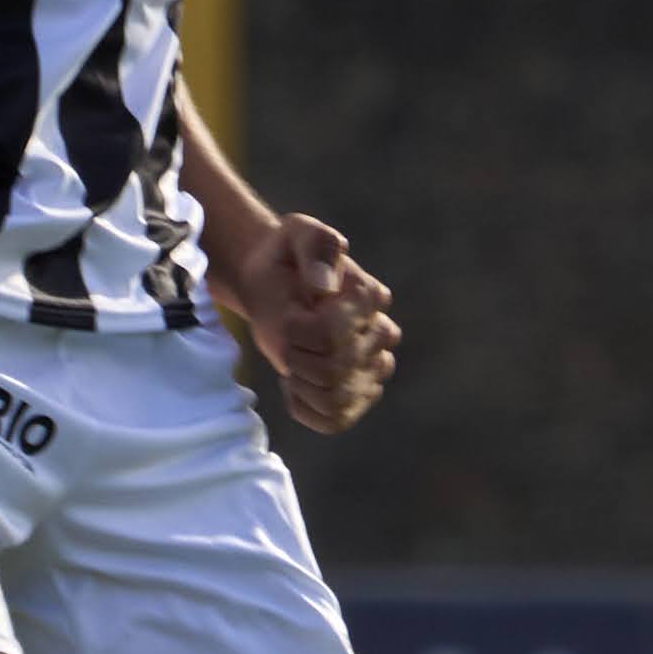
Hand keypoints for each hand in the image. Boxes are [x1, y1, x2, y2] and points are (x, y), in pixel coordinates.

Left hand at [215, 213, 400, 434]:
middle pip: (335, 369)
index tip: (292, 308)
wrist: (272, 279)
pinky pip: (336, 420)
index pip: (335, 332)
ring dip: (301, 382)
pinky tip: (293, 384)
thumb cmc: (288, 255)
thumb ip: (318, 248)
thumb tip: (324, 289)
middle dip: (296, 353)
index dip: (299, 327)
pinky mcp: (354, 393)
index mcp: (371, 299)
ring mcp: (369, 369)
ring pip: (338, 399)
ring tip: (291, 359)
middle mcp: (380, 336)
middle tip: (286, 333)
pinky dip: (306, 408)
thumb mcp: (299, 233)